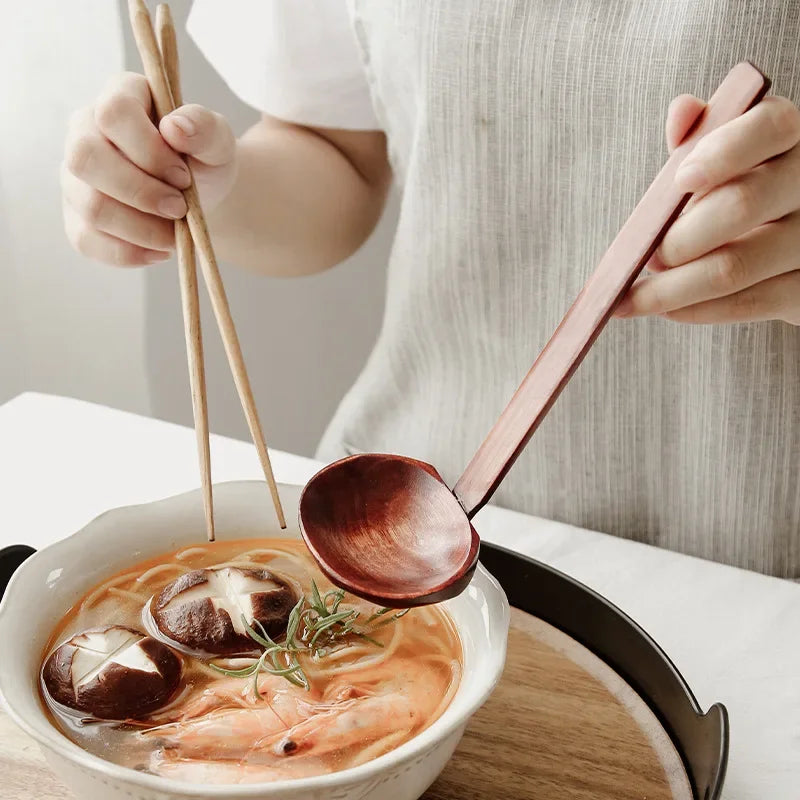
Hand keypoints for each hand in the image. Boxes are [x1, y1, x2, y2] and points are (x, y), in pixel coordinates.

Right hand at [62, 72, 236, 266]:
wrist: (196, 195)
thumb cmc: (202, 160)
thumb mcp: (217, 141)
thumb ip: (204, 128)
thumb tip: (176, 126)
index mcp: (119, 97)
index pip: (114, 113)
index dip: (149, 150)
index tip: (184, 177)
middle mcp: (84, 131)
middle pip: (85, 158)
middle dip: (140, 193)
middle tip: (179, 209)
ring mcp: (75, 176)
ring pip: (90, 205)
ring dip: (140, 228)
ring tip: (174, 233)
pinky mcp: (76, 217)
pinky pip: (87, 240)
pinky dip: (129, 252)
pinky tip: (160, 251)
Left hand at [615, 93, 799, 324]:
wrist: (792, 247)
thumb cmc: (743, 191)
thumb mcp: (724, 156)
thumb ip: (702, 134)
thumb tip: (682, 113)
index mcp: (791, 136)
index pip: (769, 127)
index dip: (722, 152)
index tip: (680, 179)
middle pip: (741, 205)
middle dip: (677, 238)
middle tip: (647, 256)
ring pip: (734, 266)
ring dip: (671, 286)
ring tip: (638, 294)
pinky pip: (746, 304)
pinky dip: (695, 309)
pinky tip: (668, 308)